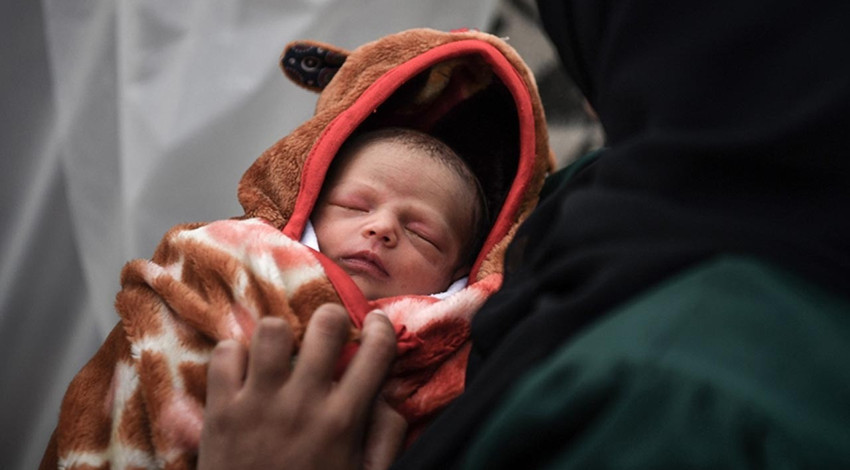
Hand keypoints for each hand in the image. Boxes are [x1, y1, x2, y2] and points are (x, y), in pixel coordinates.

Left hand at [198, 304, 404, 469]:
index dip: (381, 328)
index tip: (375, 324)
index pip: (377, 350)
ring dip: (279, 336)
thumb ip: (386, 435)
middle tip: (326, 333)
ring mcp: (259, 403)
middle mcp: (304, 402)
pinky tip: (243, 373)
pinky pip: (225, 354)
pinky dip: (234, 357)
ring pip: (272, 329)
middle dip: (331, 320)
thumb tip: (386, 394)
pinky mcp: (221, 410)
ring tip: (279, 353)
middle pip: (326, 324)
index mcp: (344, 419)